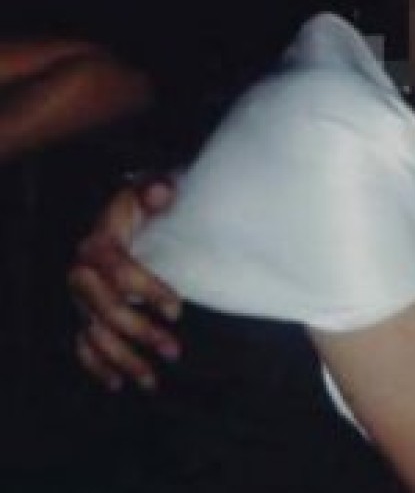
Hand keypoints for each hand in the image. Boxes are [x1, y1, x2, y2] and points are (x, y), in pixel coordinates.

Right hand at [69, 176, 181, 390]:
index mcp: (98, 245)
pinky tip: (118, 383)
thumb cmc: (139, 206)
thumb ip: (155, 190)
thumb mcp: (147, 191)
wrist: (117, 217)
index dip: (147, 290)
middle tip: (174, 350)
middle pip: (106, 310)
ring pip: (94, 335)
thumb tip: (163, 192)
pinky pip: (82, 345)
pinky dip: (97, 366)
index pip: (119, 271)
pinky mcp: (81, 314)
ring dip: (123, 359)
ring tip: (151, 380)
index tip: (177, 309)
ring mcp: (79, 299)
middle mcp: (82, 275)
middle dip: (140, 333)